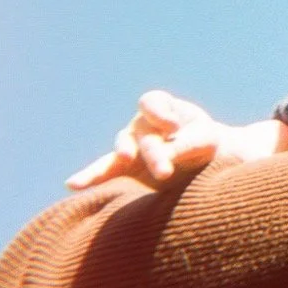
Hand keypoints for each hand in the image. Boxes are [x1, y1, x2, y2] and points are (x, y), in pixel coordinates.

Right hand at [66, 90, 287, 189]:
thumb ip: (190, 143)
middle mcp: (144, 125)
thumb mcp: (208, 141)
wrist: (214, 167)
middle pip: (142, 133)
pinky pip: (106, 172)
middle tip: (166, 170)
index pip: (154, 102)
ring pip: (121, 150)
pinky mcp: (127, 172)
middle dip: (153, 151)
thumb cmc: (213, 148)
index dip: (160, 112)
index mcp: (166, 110)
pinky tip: (74, 185)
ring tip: (125, 161)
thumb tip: (170, 155)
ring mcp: (133, 148)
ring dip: (122, 159)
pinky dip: (92, 177)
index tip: (173, 127)